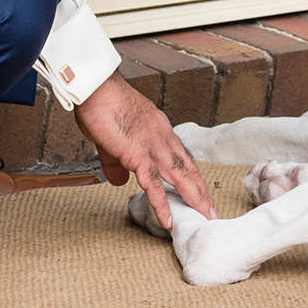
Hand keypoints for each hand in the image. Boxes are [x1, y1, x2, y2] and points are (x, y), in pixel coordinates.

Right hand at [74, 73, 218, 228]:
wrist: (96, 88)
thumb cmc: (102, 104)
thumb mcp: (112, 135)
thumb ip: (117, 160)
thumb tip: (120, 180)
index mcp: (158, 129)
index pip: (180, 155)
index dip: (191, 173)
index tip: (199, 188)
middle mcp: (162, 137)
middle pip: (187, 167)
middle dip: (201, 190)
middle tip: (212, 209)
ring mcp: (153, 145)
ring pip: (180, 176)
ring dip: (195, 197)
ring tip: (205, 216)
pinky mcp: (137, 154)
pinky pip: (153, 184)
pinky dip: (162, 204)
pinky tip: (168, 220)